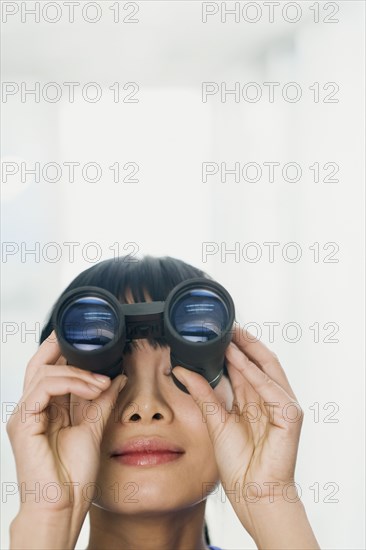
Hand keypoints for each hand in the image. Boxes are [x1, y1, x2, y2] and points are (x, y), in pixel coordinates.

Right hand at [6, 332, 126, 545]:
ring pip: (45, 370)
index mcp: (46, 409)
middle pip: (40, 362)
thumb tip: (117, 376)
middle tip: (89, 339)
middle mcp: (32, 408)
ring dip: (79, 371)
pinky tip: (93, 388)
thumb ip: (102, 401)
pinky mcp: (23, 421)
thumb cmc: (73, 477)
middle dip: (63, 345)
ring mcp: (25, 414)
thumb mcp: (93, 428)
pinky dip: (71, 382)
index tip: (92, 342)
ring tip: (102, 382)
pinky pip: (45, 387)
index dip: (67, 351)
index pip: (51, 369)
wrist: (63, 507)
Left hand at [173, 323, 303, 535]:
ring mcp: (283, 406)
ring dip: (249, 351)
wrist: (252, 493)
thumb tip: (181, 369)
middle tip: (226, 326)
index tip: (217, 332)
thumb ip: (202, 393)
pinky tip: (239, 360)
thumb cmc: (238, 462)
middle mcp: (270, 398)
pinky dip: (255, 374)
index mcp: (254, 399)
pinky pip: (271, 389)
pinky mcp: (289, 417)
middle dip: (244, 342)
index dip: (234, 347)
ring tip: (231, 335)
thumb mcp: (215, 420)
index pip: (246, 365)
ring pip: (267, 368)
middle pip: (260, 361)